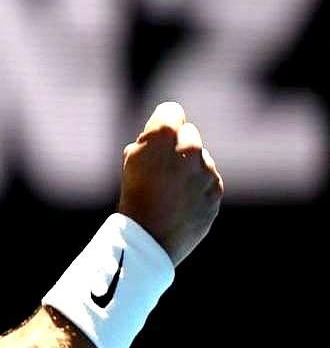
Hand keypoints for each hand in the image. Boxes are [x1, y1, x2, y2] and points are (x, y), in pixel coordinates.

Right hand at [116, 102, 223, 265]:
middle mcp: (190, 147)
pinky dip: (198, 185)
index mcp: (165, 135)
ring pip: (200, 158)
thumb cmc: (134, 194)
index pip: (172, 111)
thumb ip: (151, 138)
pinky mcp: (216, 190)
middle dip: (177, 145)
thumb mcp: (131, 157)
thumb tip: (167, 133)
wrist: (149, 236)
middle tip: (162, 167)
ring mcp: (206, 170)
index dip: (162, 124)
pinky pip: (209, 178)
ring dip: (189, 166)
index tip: (155, 139)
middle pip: (188, 133)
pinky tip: (182, 201)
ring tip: (171, 189)